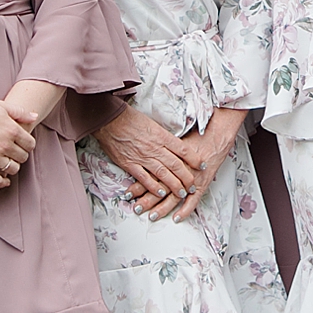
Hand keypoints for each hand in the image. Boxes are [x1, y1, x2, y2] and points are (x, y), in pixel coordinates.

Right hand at [0, 95, 35, 218]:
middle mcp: (5, 145)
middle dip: (20, 155)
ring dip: (12, 166)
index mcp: (12, 130)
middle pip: (23, 157)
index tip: (22, 145)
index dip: (27, 145)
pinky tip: (3, 180)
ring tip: (7, 163)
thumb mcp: (1, 106)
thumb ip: (20, 112)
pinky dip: (2, 182)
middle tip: (14, 153)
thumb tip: (35, 116)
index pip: (30, 144)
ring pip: (12, 169)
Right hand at [96, 105, 231, 223]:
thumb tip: (173, 145)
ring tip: (182, 193)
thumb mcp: (152, 124)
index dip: (195, 160)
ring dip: (174, 185)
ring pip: (163, 174)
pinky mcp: (130, 164)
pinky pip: (144, 178)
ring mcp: (142, 157)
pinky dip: (153, 187)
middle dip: (187, 177)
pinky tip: (161, 193)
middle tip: (193, 186)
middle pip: (176, 165)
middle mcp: (155, 148)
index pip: (183, 150)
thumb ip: (163, 137)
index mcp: (162, 136)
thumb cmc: (130, 119)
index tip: (202, 166)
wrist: (110, 119)